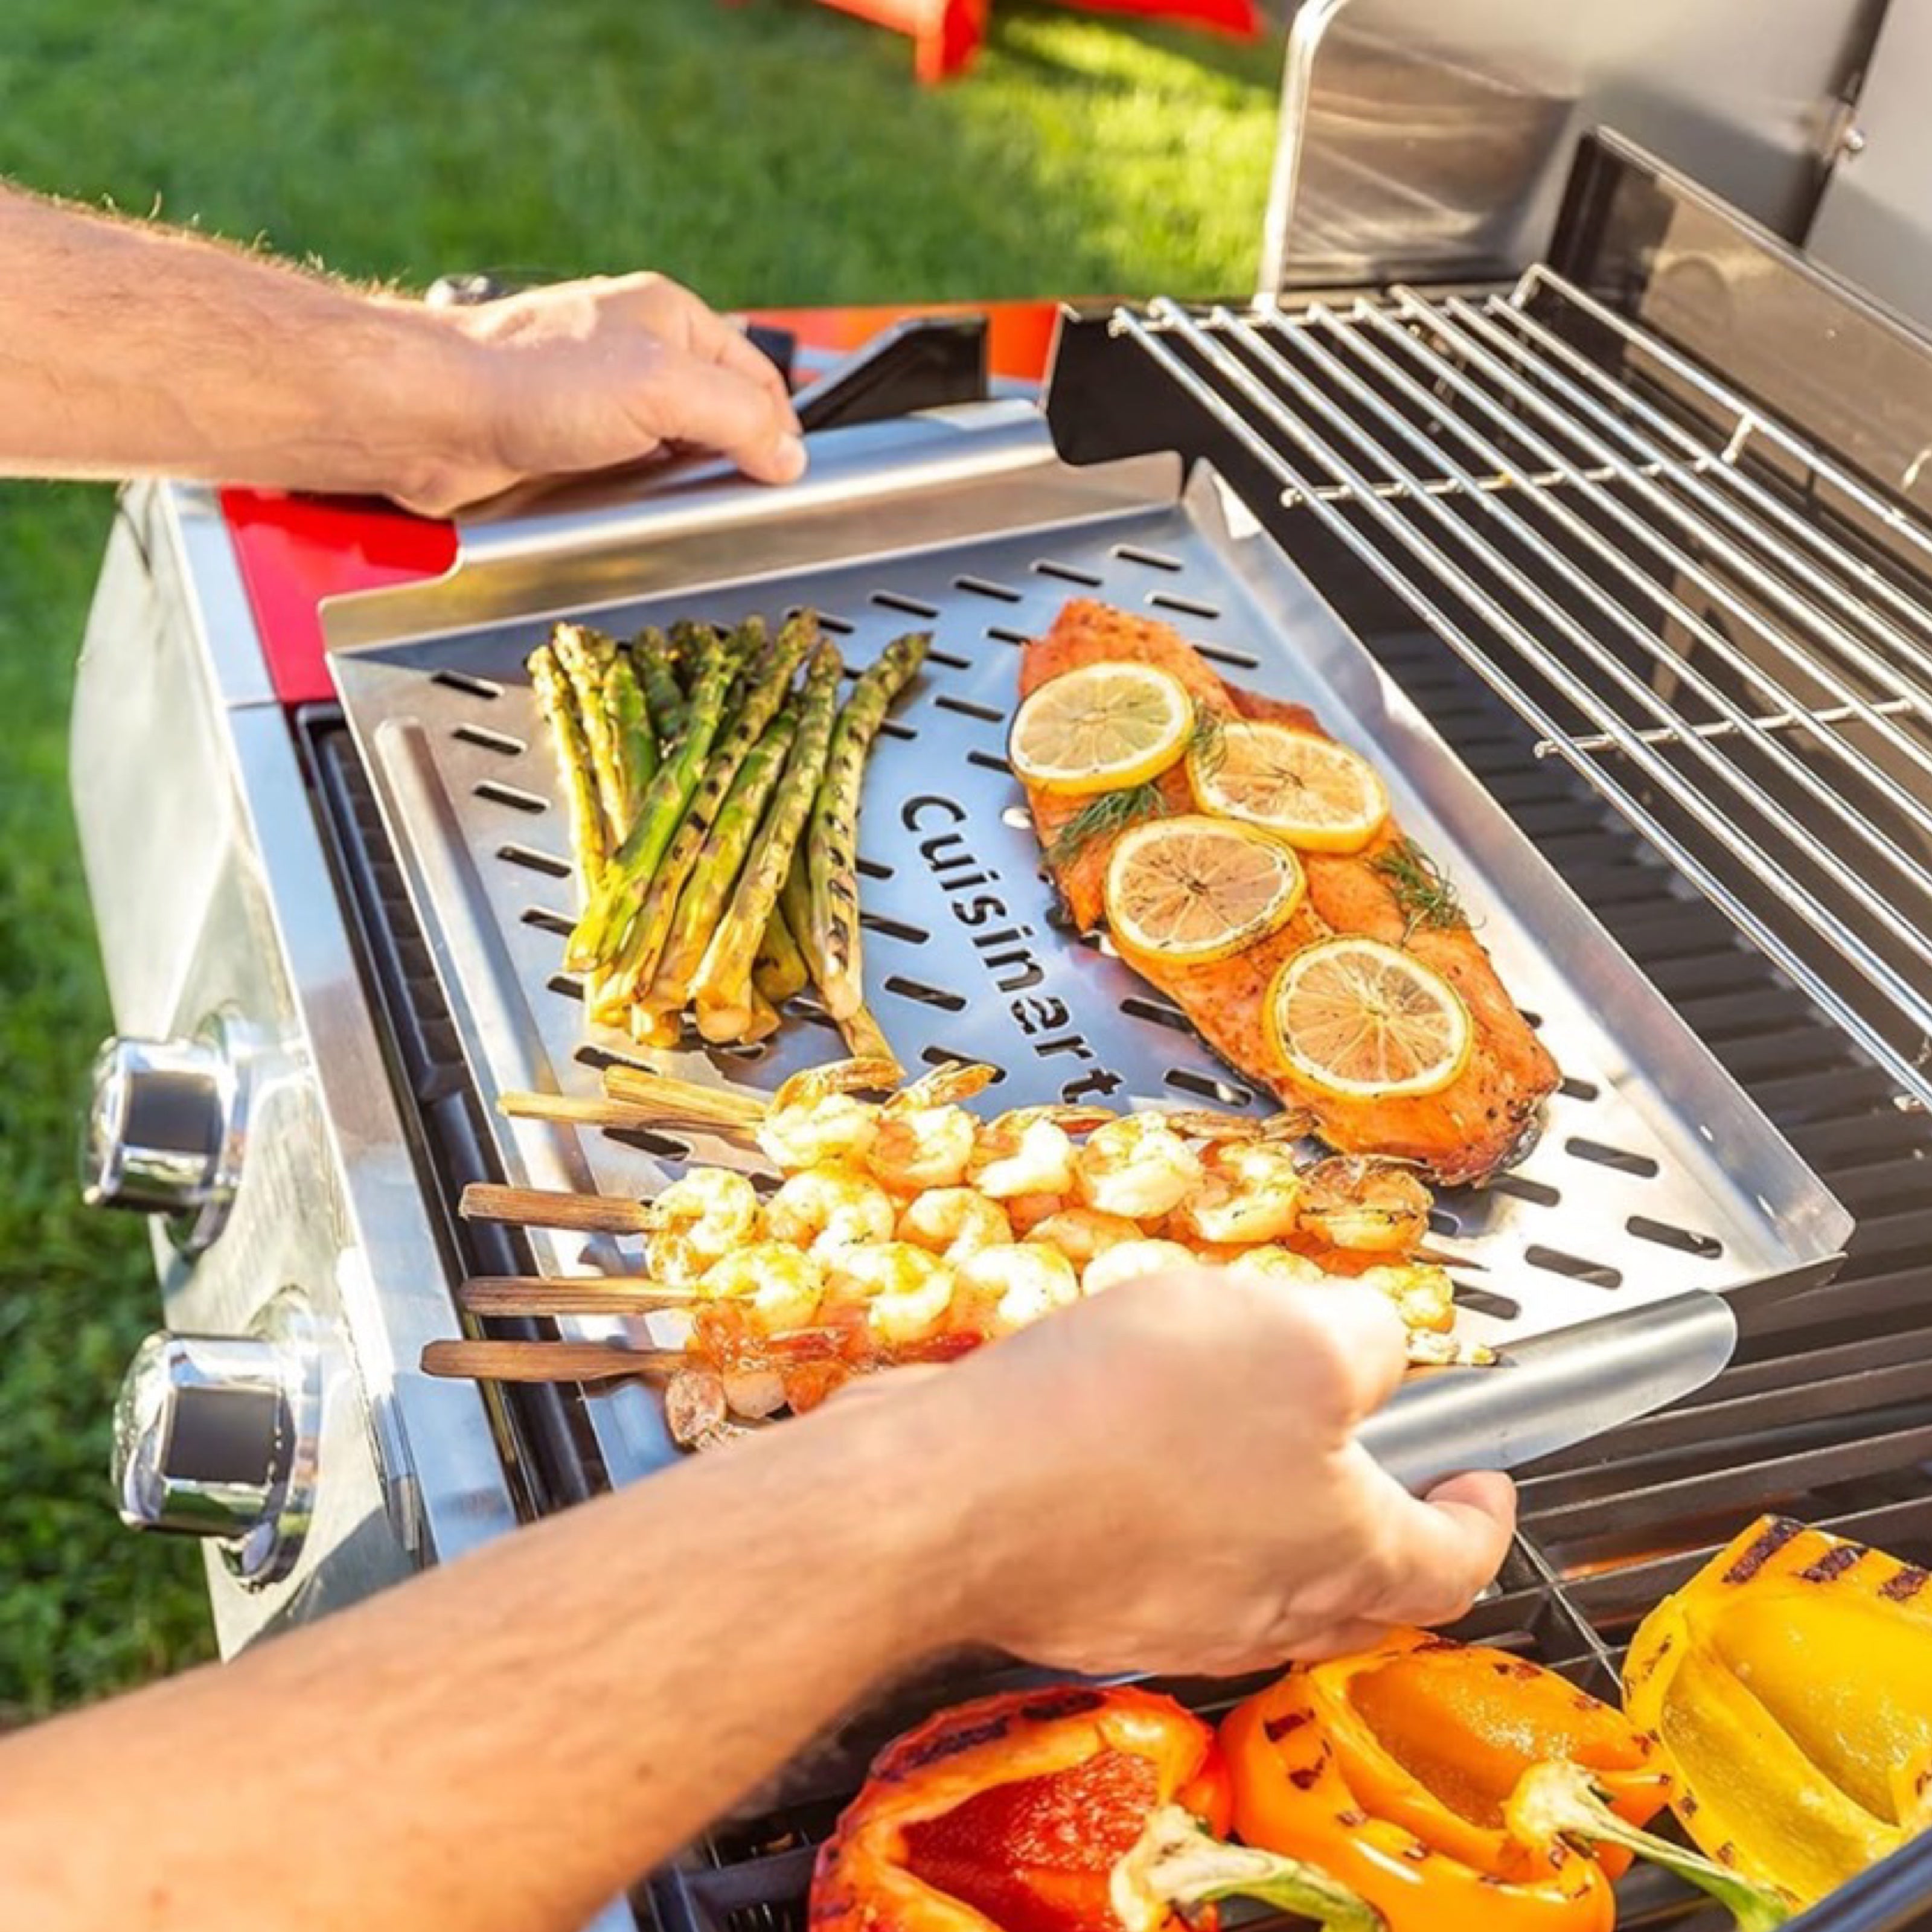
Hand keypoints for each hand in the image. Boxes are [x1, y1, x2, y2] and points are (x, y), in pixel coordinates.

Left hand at [414, 273, 804, 513]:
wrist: (431, 418)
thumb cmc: (529, 380)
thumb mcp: (662, 387)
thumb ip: (738, 417)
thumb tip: (788, 455)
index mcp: (669, 316)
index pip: (759, 376)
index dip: (779, 429)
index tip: (784, 477)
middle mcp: (636, 352)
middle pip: (719, 416)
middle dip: (728, 458)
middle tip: (728, 495)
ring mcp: (601, 400)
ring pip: (673, 452)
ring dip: (678, 484)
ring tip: (669, 503)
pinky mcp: (569, 444)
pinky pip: (627, 478)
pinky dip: (635, 498)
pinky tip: (626, 508)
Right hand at [898, 1269, 1514, 1677]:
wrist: (949, 1496)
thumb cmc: (1129, 1423)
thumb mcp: (1295, 1335)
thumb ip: (1367, 1339)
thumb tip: (1378, 1347)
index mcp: (1344, 1561)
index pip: (1458, 1564)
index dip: (1485, 1516)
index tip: (1484, 1479)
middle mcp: (1263, 1611)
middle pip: (1363, 1591)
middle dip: (1385, 1526)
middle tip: (1382, 1459)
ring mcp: (1167, 1615)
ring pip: (1260, 1576)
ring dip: (1277, 1510)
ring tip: (1249, 1419)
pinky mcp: (1086, 1596)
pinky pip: (1165, 1557)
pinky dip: (1181, 1507)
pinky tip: (1136, 1432)